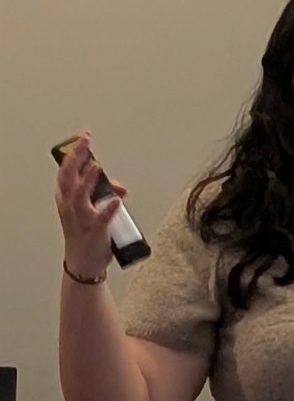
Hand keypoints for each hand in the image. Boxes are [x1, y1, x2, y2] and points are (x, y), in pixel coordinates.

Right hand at [53, 132, 126, 278]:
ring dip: (86, 181)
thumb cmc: (87, 234)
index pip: (67, 171)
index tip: (84, 137)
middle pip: (68, 178)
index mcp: (67, 199)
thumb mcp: (93, 211)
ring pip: (79, 197)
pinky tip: (116, 200)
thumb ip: (105, 196)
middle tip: (85, 141)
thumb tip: (120, 189)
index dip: (74, 154)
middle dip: (76, 158)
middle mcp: (70, 207)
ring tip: (96, 166)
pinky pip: (101, 219)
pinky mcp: (95, 233)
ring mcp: (81, 220)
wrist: (83, 263)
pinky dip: (107, 209)